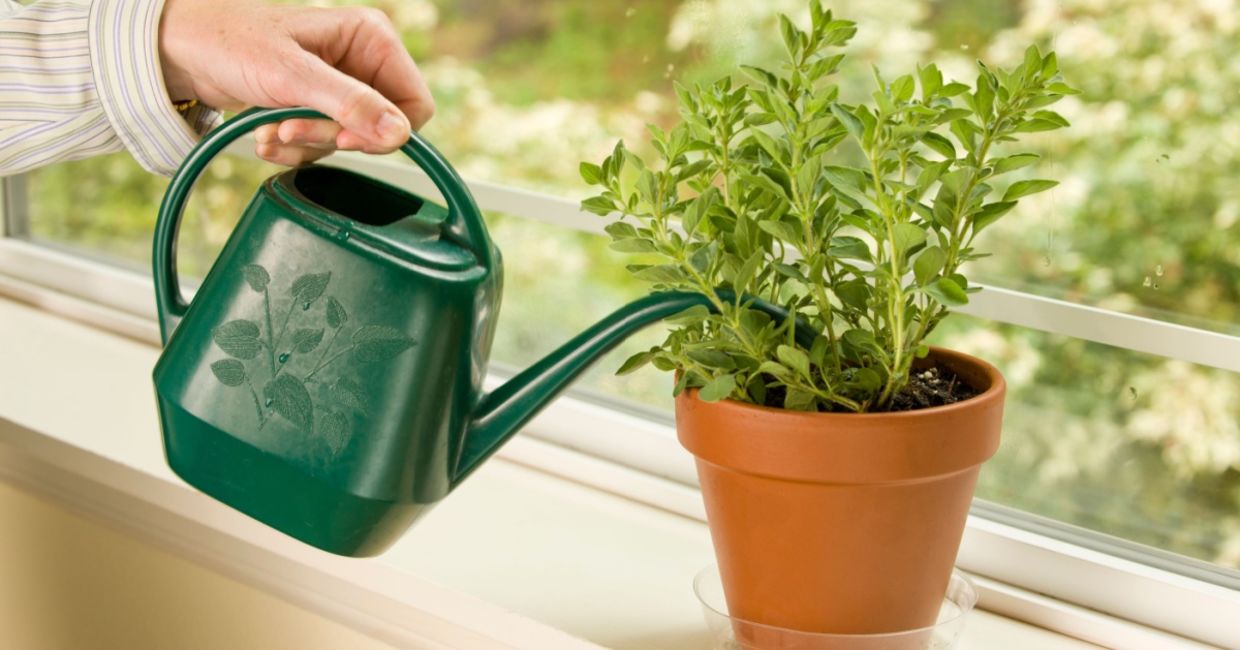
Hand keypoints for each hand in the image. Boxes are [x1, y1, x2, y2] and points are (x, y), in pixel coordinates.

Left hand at [158, 0, 433, 165]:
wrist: (185, 49)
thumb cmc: (232, 43)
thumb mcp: (292, 76)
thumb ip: (349, 103)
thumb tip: (398, 133)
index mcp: (372, 39)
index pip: (414, 104)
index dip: (384, 131)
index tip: (344, 139)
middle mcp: (363, 61)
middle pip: (380, 128)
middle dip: (333, 137)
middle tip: (293, 129)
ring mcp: (342, 85)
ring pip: (351, 141)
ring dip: (309, 145)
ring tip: (273, 130)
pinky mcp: (320, 106)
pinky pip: (327, 145)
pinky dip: (297, 148)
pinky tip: (268, 134)